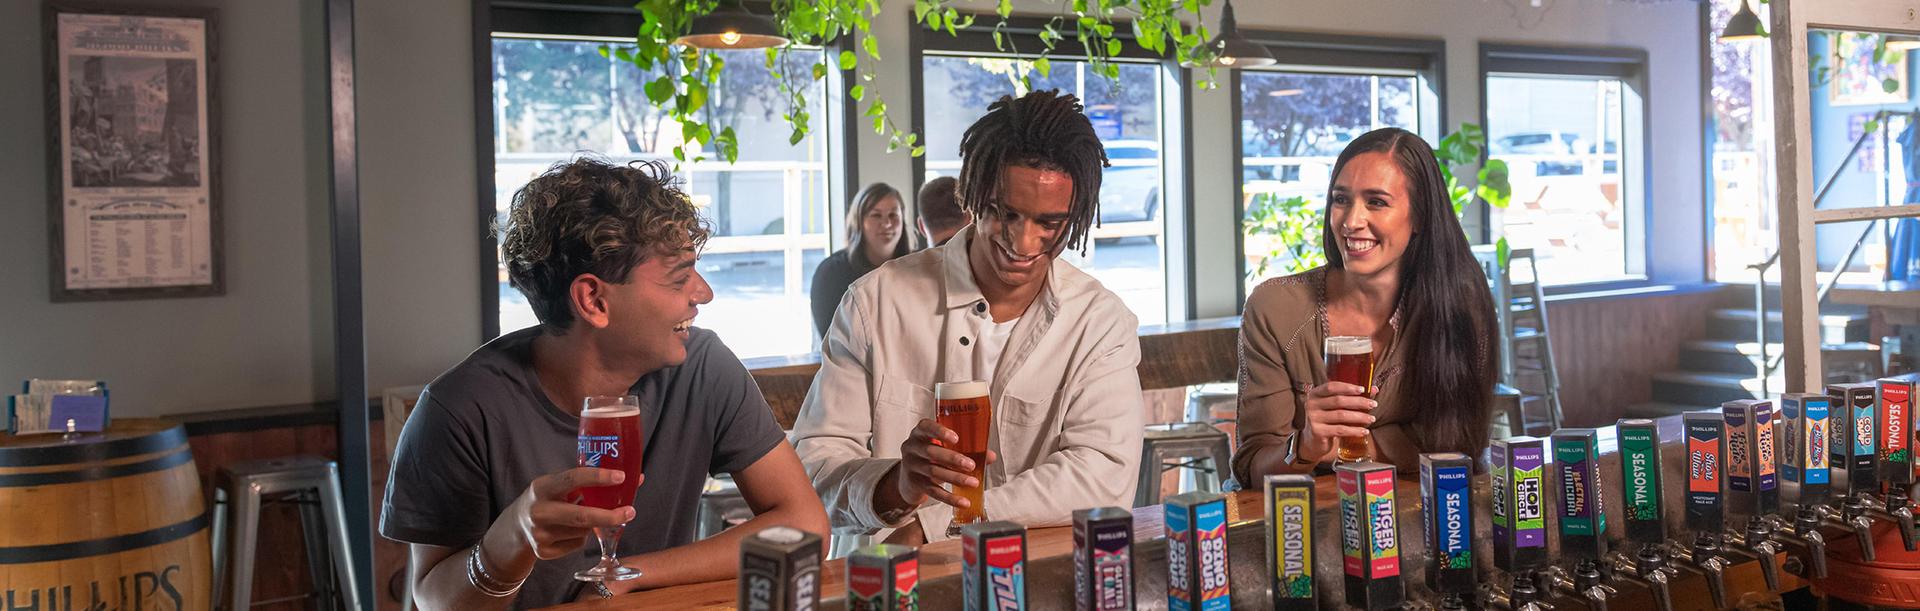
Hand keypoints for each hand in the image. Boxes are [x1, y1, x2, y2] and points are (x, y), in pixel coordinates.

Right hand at [509, 467, 638, 559]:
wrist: (516, 527)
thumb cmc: (548, 500)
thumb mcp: (557, 486)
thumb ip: (588, 483)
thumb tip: (635, 479)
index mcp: (542, 487)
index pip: (573, 478)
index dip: (599, 477)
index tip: (621, 477)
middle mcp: (538, 511)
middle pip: (581, 515)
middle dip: (609, 515)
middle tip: (630, 512)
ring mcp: (539, 534)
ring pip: (583, 531)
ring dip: (594, 525)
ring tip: (586, 517)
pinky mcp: (544, 552)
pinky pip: (577, 544)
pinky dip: (582, 537)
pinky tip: (570, 531)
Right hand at [891, 419, 997, 510]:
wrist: (909, 479)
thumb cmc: (931, 457)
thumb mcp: (943, 449)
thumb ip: (965, 449)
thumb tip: (990, 456)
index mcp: (920, 434)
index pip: (926, 427)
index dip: (940, 431)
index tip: (956, 438)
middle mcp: (912, 448)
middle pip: (931, 452)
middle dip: (953, 459)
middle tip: (971, 465)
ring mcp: (911, 466)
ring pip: (934, 472)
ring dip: (956, 478)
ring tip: (973, 482)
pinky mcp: (915, 484)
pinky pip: (934, 491)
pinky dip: (950, 498)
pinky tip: (963, 501)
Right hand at [1298, 382, 1375, 461]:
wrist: (1313, 441)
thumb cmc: (1327, 420)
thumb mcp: (1335, 407)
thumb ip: (1352, 397)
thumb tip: (1374, 389)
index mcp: (1315, 394)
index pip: (1331, 387)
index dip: (1348, 387)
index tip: (1363, 389)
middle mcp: (1312, 404)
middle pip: (1338, 400)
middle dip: (1358, 402)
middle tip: (1373, 404)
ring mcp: (1313, 418)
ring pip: (1341, 415)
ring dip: (1359, 417)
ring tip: (1371, 419)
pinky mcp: (1318, 432)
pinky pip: (1340, 430)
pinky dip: (1354, 430)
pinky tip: (1364, 431)